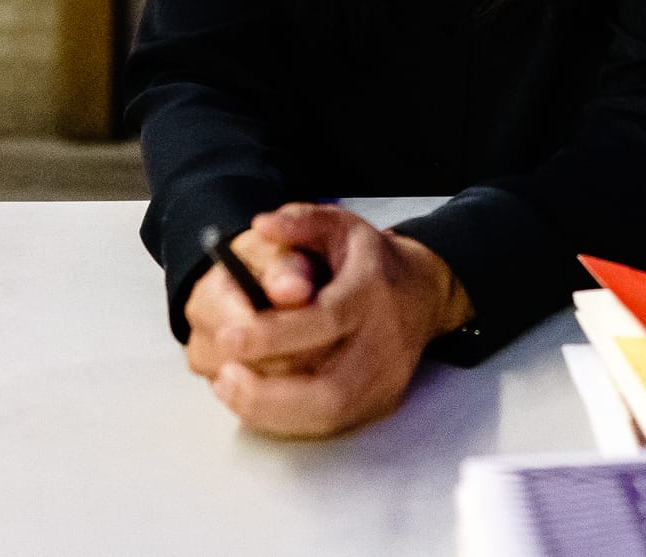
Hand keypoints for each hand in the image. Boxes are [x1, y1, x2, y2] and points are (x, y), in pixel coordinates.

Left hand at [199, 203, 471, 438]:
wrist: (422, 292)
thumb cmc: (369, 260)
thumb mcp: (338, 225)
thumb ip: (300, 221)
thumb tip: (262, 226)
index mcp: (372, 292)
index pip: (327, 321)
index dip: (275, 335)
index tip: (229, 336)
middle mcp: (384, 343)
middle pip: (330, 388)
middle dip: (268, 393)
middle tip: (223, 375)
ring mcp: (385, 380)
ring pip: (329, 415)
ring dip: (271, 411)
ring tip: (228, 387)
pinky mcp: (380, 404)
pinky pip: (330, 425)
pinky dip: (285, 419)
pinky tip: (252, 401)